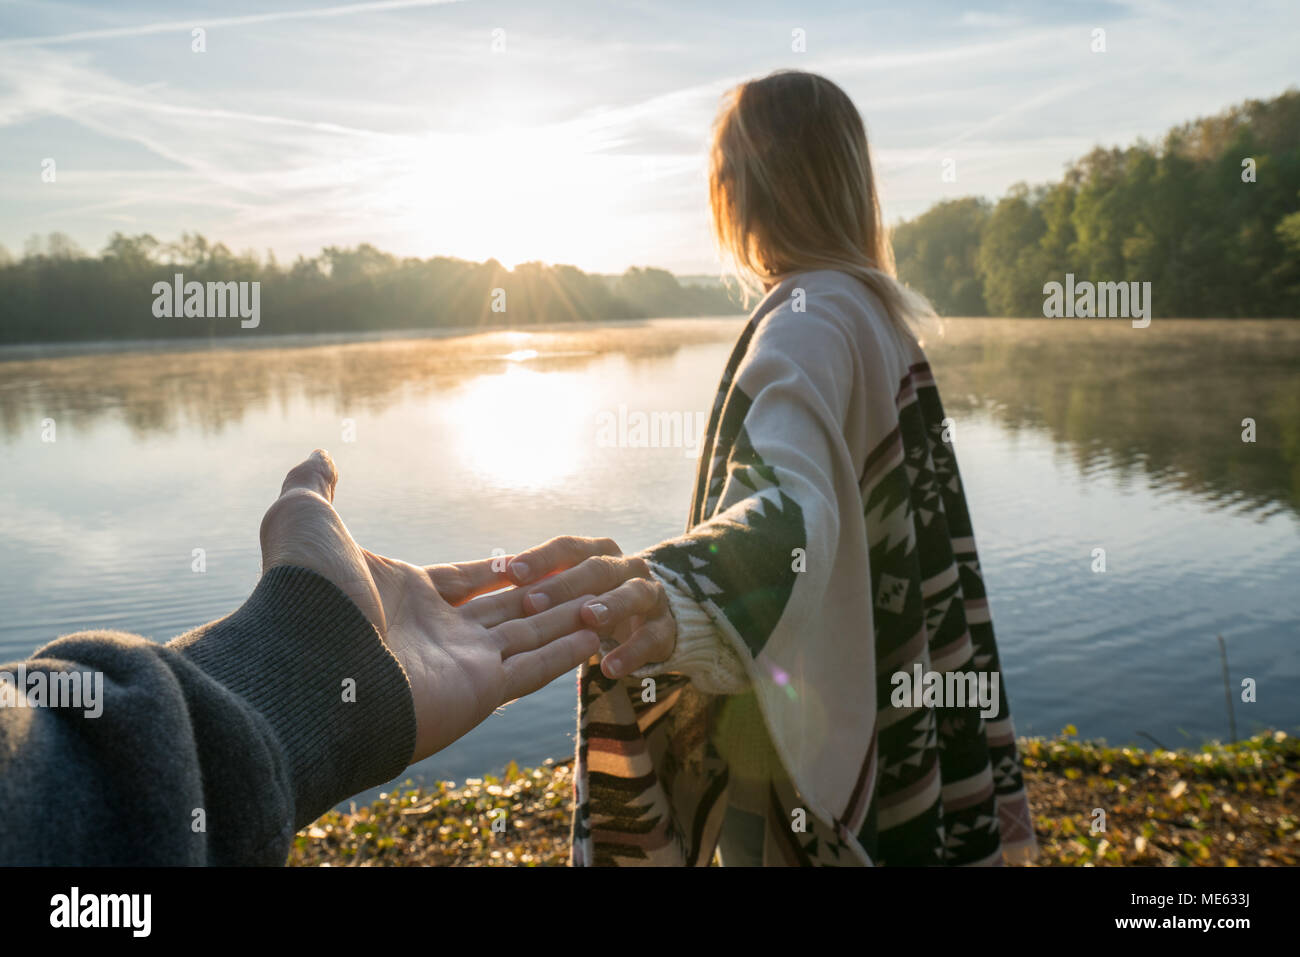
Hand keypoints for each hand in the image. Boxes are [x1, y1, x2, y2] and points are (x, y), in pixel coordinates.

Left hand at [258, 450, 599, 763]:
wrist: (309, 663)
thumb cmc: (307, 592)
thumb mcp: (304, 520)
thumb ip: (316, 487)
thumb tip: (321, 453)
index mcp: (405, 595)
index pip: (470, 577)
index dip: (503, 568)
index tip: (535, 558)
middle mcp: (437, 631)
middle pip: (506, 608)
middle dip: (545, 594)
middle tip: (587, 578)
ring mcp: (461, 664)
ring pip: (529, 635)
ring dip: (566, 620)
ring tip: (606, 606)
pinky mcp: (481, 691)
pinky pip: (535, 668)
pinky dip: (566, 653)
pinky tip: (597, 636)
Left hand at [508, 536, 676, 679]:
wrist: (648, 621)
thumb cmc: (592, 603)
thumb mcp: (570, 590)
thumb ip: (540, 584)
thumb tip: (488, 579)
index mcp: (596, 552)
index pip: (567, 547)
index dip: (540, 558)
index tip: (510, 572)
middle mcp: (625, 566)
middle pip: (596, 568)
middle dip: (565, 584)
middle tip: (532, 601)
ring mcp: (649, 595)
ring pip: (631, 594)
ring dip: (609, 605)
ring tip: (587, 618)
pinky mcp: (664, 628)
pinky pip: (651, 638)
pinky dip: (632, 652)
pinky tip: (610, 669)